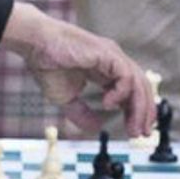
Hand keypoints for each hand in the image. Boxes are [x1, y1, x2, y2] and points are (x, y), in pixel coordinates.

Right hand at [2, 1, 156, 136]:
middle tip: (141, 134)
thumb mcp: (66, 99)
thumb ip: (82, 113)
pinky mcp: (107, 54)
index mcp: (107, 71)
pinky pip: (126, 75)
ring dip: (139, 108)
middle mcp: (114, 62)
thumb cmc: (47, 64)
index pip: (132, 92)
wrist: (35, 45)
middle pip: (141, 88)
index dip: (136, 112)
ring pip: (139, 83)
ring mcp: (112, 56)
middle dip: (144, 113)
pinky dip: (122, 93)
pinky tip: (108, 105)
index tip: (135, 131)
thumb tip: (97, 127)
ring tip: (132, 127)